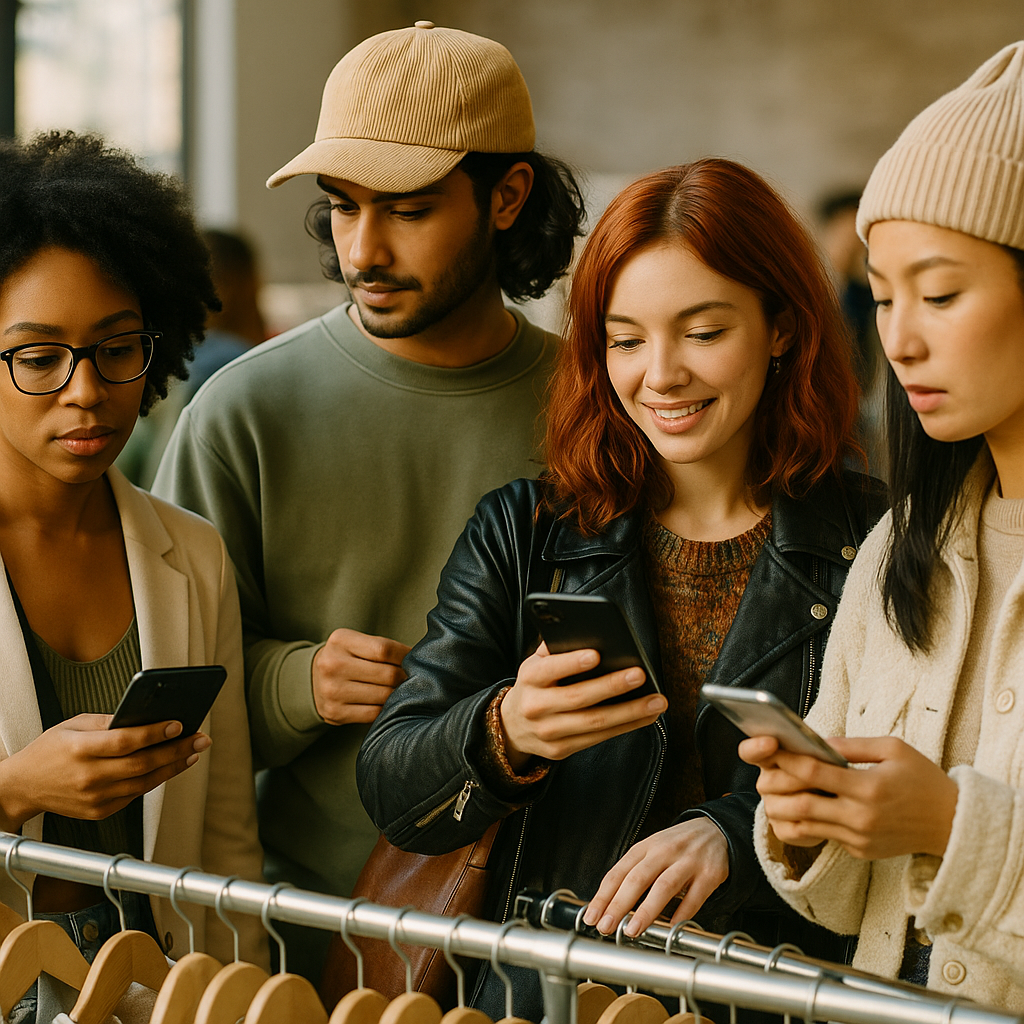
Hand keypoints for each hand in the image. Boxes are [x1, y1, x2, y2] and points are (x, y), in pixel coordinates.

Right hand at [0, 714, 208, 830]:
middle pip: (142, 764)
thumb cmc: (51, 749)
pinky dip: (155, 780)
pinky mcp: (99, 812)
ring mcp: (94, 798)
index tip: (180, 724)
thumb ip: (109, 721)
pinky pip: (134, 795)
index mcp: (79, 750)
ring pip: (144, 783)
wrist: (22, 786)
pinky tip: (170, 766)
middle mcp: (88, 776)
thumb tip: (147, 717)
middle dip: (177, 750)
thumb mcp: (74, 725)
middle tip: (202, 738)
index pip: (126, 741)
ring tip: (193, 751)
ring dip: (173, 767)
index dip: (156, 733)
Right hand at [312, 627, 410, 725]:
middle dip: (405, 677)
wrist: (312, 680)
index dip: (406, 655)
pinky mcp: (334, 713)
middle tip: (412, 678)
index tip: (415, 659)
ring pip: (383, 695)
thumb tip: (420, 658)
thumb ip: (383, 648)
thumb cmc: (346, 658)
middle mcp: (333, 664)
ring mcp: (332, 690)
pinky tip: (388, 703)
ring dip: (398, 694)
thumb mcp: (356, 643)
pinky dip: (386, 709)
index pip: (384, 649)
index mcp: (340, 640)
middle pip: (387, 674)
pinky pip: (374, 713)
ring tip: (402, 690)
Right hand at [499, 643, 666, 770]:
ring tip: (657, 701)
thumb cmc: (535, 685)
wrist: (512, 727)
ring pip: (594, 723)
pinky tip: (646, 716)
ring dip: (630, 712)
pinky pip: (599, 738)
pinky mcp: (561, 750)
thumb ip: (556, 647)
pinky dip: (626, 727)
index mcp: (529, 678)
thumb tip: (588, 632)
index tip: (596, 654)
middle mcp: (536, 706)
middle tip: (640, 675)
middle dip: (611, 686)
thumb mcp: (535, 663)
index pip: (550, 669)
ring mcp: (549, 732)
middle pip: (578, 698)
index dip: (572, 663)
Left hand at [583, 817, 728, 935]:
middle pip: (637, 878)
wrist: (715, 830)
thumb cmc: (677, 846)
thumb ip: (634, 873)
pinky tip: (670, 927)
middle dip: (619, 904)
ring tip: (632, 930)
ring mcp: (687, 862)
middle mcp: (664, 852)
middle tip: (606, 926)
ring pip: (664, 886)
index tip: (591, 916)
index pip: (619, 872)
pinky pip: (694, 897)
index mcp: (645, 847)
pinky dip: (682, 913)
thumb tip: (610, 905)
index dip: (603, 895)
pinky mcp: (709, 873)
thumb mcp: (652, 850)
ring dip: (646, 910)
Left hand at [739, 735, 958, 858]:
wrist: (953, 825)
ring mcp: (860, 838)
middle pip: (802, 804)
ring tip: (771, 794)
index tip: (770, 748)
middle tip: (762, 776)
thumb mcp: (894, 749)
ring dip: (784, 811)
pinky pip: (824, 836)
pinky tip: (797, 808)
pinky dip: (807, 824)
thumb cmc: (924, 780)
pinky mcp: (860, 851)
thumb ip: (852, 746)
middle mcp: (861, 817)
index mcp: (869, 787)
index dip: (787, 759)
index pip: (815, 772)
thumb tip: (816, 741)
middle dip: (776, 790)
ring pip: (807, 826)